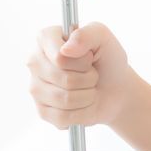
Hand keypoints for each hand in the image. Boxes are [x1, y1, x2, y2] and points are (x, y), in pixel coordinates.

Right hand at [26, 21, 140, 129]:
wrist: (115, 88)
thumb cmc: (107, 59)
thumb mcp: (104, 38)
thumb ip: (88, 33)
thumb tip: (66, 48)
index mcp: (46, 38)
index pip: (59, 57)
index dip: (81, 61)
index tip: (90, 57)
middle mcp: (35, 61)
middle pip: (62, 78)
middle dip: (88, 78)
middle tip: (92, 73)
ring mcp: (35, 87)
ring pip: (63, 99)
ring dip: (87, 95)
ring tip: (89, 87)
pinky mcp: (41, 110)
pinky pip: (62, 117)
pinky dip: (82, 112)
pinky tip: (83, 102)